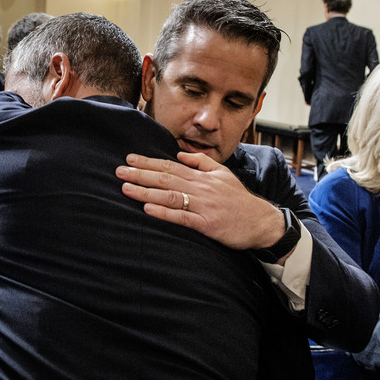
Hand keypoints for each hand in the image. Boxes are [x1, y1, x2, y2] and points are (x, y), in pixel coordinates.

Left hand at [116, 152, 285, 250]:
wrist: (260, 221)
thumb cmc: (240, 200)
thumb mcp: (224, 174)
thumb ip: (202, 162)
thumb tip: (181, 154)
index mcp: (203, 177)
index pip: (171, 166)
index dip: (149, 163)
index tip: (130, 159)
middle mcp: (201, 189)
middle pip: (166, 179)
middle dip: (140, 174)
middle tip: (119, 171)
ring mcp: (203, 207)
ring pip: (170, 196)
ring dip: (146, 192)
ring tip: (126, 188)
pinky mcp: (206, 225)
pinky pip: (181, 218)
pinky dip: (163, 213)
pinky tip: (147, 209)